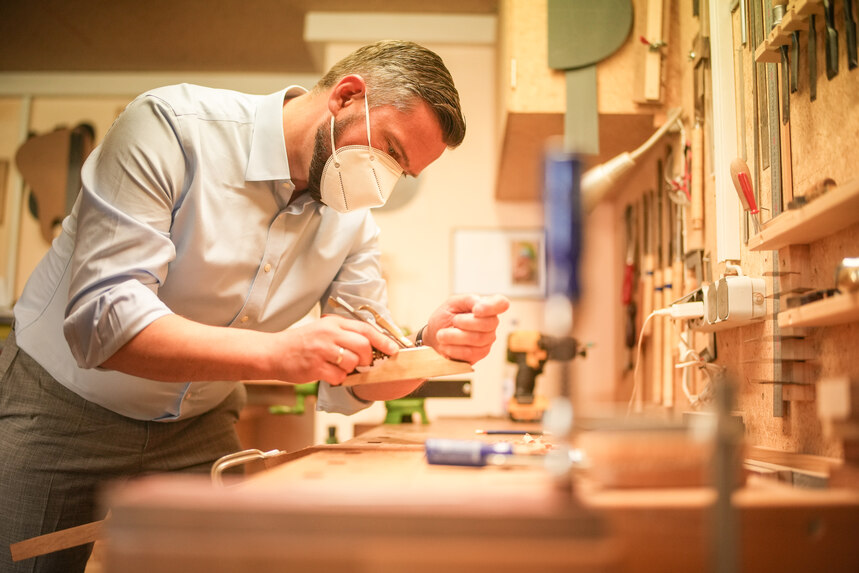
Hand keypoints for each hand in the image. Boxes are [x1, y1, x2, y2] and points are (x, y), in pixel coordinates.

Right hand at [273, 315, 399, 384]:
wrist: (273, 352)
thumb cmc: (301, 343)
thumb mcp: (324, 330)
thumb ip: (345, 334)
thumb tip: (373, 345)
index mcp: (334, 322)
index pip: (366, 329)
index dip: (383, 340)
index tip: (394, 350)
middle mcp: (329, 334)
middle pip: (363, 346)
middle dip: (368, 358)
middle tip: (363, 363)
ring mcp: (321, 350)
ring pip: (352, 362)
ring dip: (350, 369)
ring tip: (338, 367)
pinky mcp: (315, 367)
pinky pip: (338, 376)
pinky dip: (338, 379)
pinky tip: (327, 374)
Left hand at [423, 294, 509, 363]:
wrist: (433, 336)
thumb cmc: (445, 317)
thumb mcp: (452, 303)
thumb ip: (468, 299)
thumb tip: (480, 303)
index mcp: (486, 307)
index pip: (501, 303)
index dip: (492, 307)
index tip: (476, 310)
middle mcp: (491, 323)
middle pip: (489, 323)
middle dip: (466, 322)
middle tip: (453, 321)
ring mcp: (487, 340)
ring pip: (478, 339)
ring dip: (455, 336)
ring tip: (441, 334)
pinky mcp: (479, 354)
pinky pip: (470, 353)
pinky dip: (454, 348)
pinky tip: (445, 346)